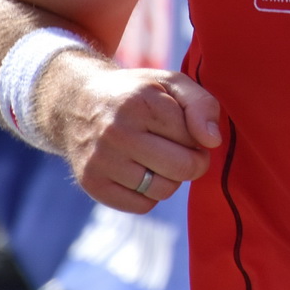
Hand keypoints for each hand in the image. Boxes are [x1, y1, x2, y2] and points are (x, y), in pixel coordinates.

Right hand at [47, 63, 222, 213]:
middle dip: (192, 162)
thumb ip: (202, 105)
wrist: (77, 104)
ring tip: (157, 158)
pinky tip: (139, 172)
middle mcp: (117, 131)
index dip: (197, 136)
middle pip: (183, 168)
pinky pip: (142, 206)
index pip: (194, 137)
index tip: (184, 129)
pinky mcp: (91, 183)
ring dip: (169, 178)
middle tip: (181, 150)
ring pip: (163, 190)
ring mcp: (100, 159)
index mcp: (141, 101)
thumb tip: (212, 141)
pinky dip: (148, 194)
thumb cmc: (136, 94)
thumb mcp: (171, 83)